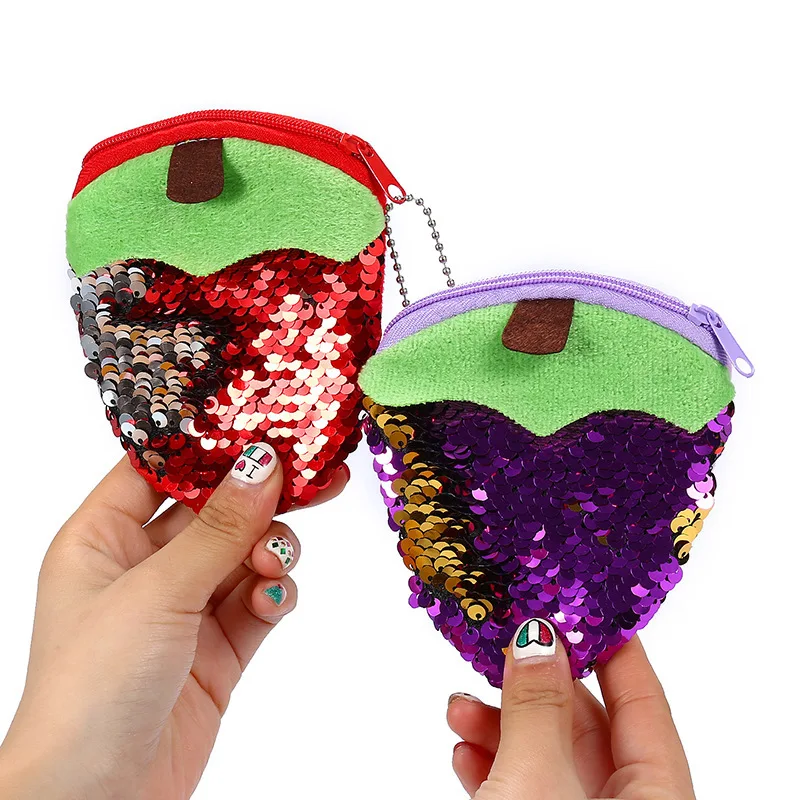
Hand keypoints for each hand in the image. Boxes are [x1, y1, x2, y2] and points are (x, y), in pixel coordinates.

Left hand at [0, 444, 346, 799]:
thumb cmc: (93, 689)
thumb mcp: (156, 591)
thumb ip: (219, 527)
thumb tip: (263, 463)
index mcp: (102, 540)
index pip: (159, 470)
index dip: (208, 445)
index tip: (262, 423)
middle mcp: (143, 567)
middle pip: (215, 508)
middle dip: (261, 496)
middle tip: (314, 475)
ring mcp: (184, 607)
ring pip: (244, 552)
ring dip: (269, 549)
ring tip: (272, 561)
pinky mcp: (218, 646)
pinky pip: (258, 599)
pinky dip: (273, 593)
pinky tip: (272, 600)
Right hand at [447, 619, 694, 798]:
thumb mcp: (535, 780)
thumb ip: (537, 707)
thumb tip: (537, 638)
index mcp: (658, 796)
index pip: (644, 702)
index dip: (612, 648)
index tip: (580, 603)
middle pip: (588, 727)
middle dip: (534, 687)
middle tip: (502, 648)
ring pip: (549, 758)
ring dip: (501, 728)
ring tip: (460, 708)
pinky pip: (526, 790)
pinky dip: (495, 767)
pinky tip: (466, 753)